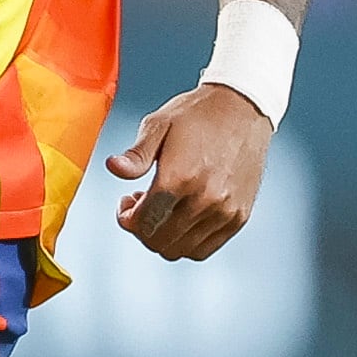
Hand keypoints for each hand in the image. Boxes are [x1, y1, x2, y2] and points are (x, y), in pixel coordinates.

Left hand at [104, 84, 270, 260]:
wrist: (243, 107)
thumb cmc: (199, 113)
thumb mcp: (159, 124)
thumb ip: (135, 155)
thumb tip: (113, 168)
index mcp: (180, 177)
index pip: (143, 222)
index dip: (127, 218)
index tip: (127, 204)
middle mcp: (204, 199)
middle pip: (159, 240)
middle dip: (141, 229)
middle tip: (141, 207)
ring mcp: (224, 211)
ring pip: (180, 249)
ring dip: (163, 237)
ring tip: (163, 211)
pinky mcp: (239, 216)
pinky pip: (204, 249)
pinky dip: (186, 242)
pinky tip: (182, 219)